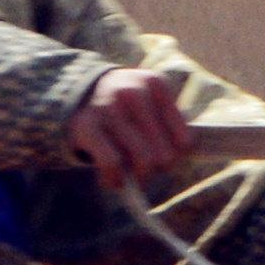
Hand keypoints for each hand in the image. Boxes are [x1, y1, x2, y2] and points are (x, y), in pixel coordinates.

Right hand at [61, 64, 195, 190]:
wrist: (80, 94)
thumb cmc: (127, 107)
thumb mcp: (152, 102)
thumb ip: (170, 127)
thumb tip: (177, 161)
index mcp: (155, 84)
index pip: (185, 140)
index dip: (177, 157)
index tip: (166, 159)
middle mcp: (132, 92)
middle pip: (164, 154)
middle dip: (157, 169)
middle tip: (147, 168)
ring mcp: (108, 108)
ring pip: (142, 160)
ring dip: (139, 177)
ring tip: (132, 177)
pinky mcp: (86, 126)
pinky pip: (112, 163)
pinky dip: (115, 180)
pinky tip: (114, 181)